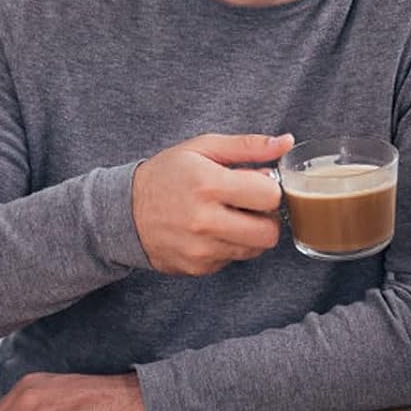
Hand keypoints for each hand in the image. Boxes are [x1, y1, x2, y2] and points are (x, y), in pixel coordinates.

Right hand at [132, 132, 292, 274]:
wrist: (123, 211)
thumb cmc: (167, 174)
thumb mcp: (204, 147)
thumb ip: (248, 146)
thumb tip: (286, 142)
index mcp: (208, 184)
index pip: (271, 197)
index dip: (269, 189)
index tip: (257, 184)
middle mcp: (205, 221)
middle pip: (269, 232)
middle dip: (266, 217)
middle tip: (249, 204)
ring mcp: (200, 249)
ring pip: (254, 249)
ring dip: (250, 232)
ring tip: (229, 215)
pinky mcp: (197, 268)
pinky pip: (233, 260)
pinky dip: (230, 245)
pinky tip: (212, 231)